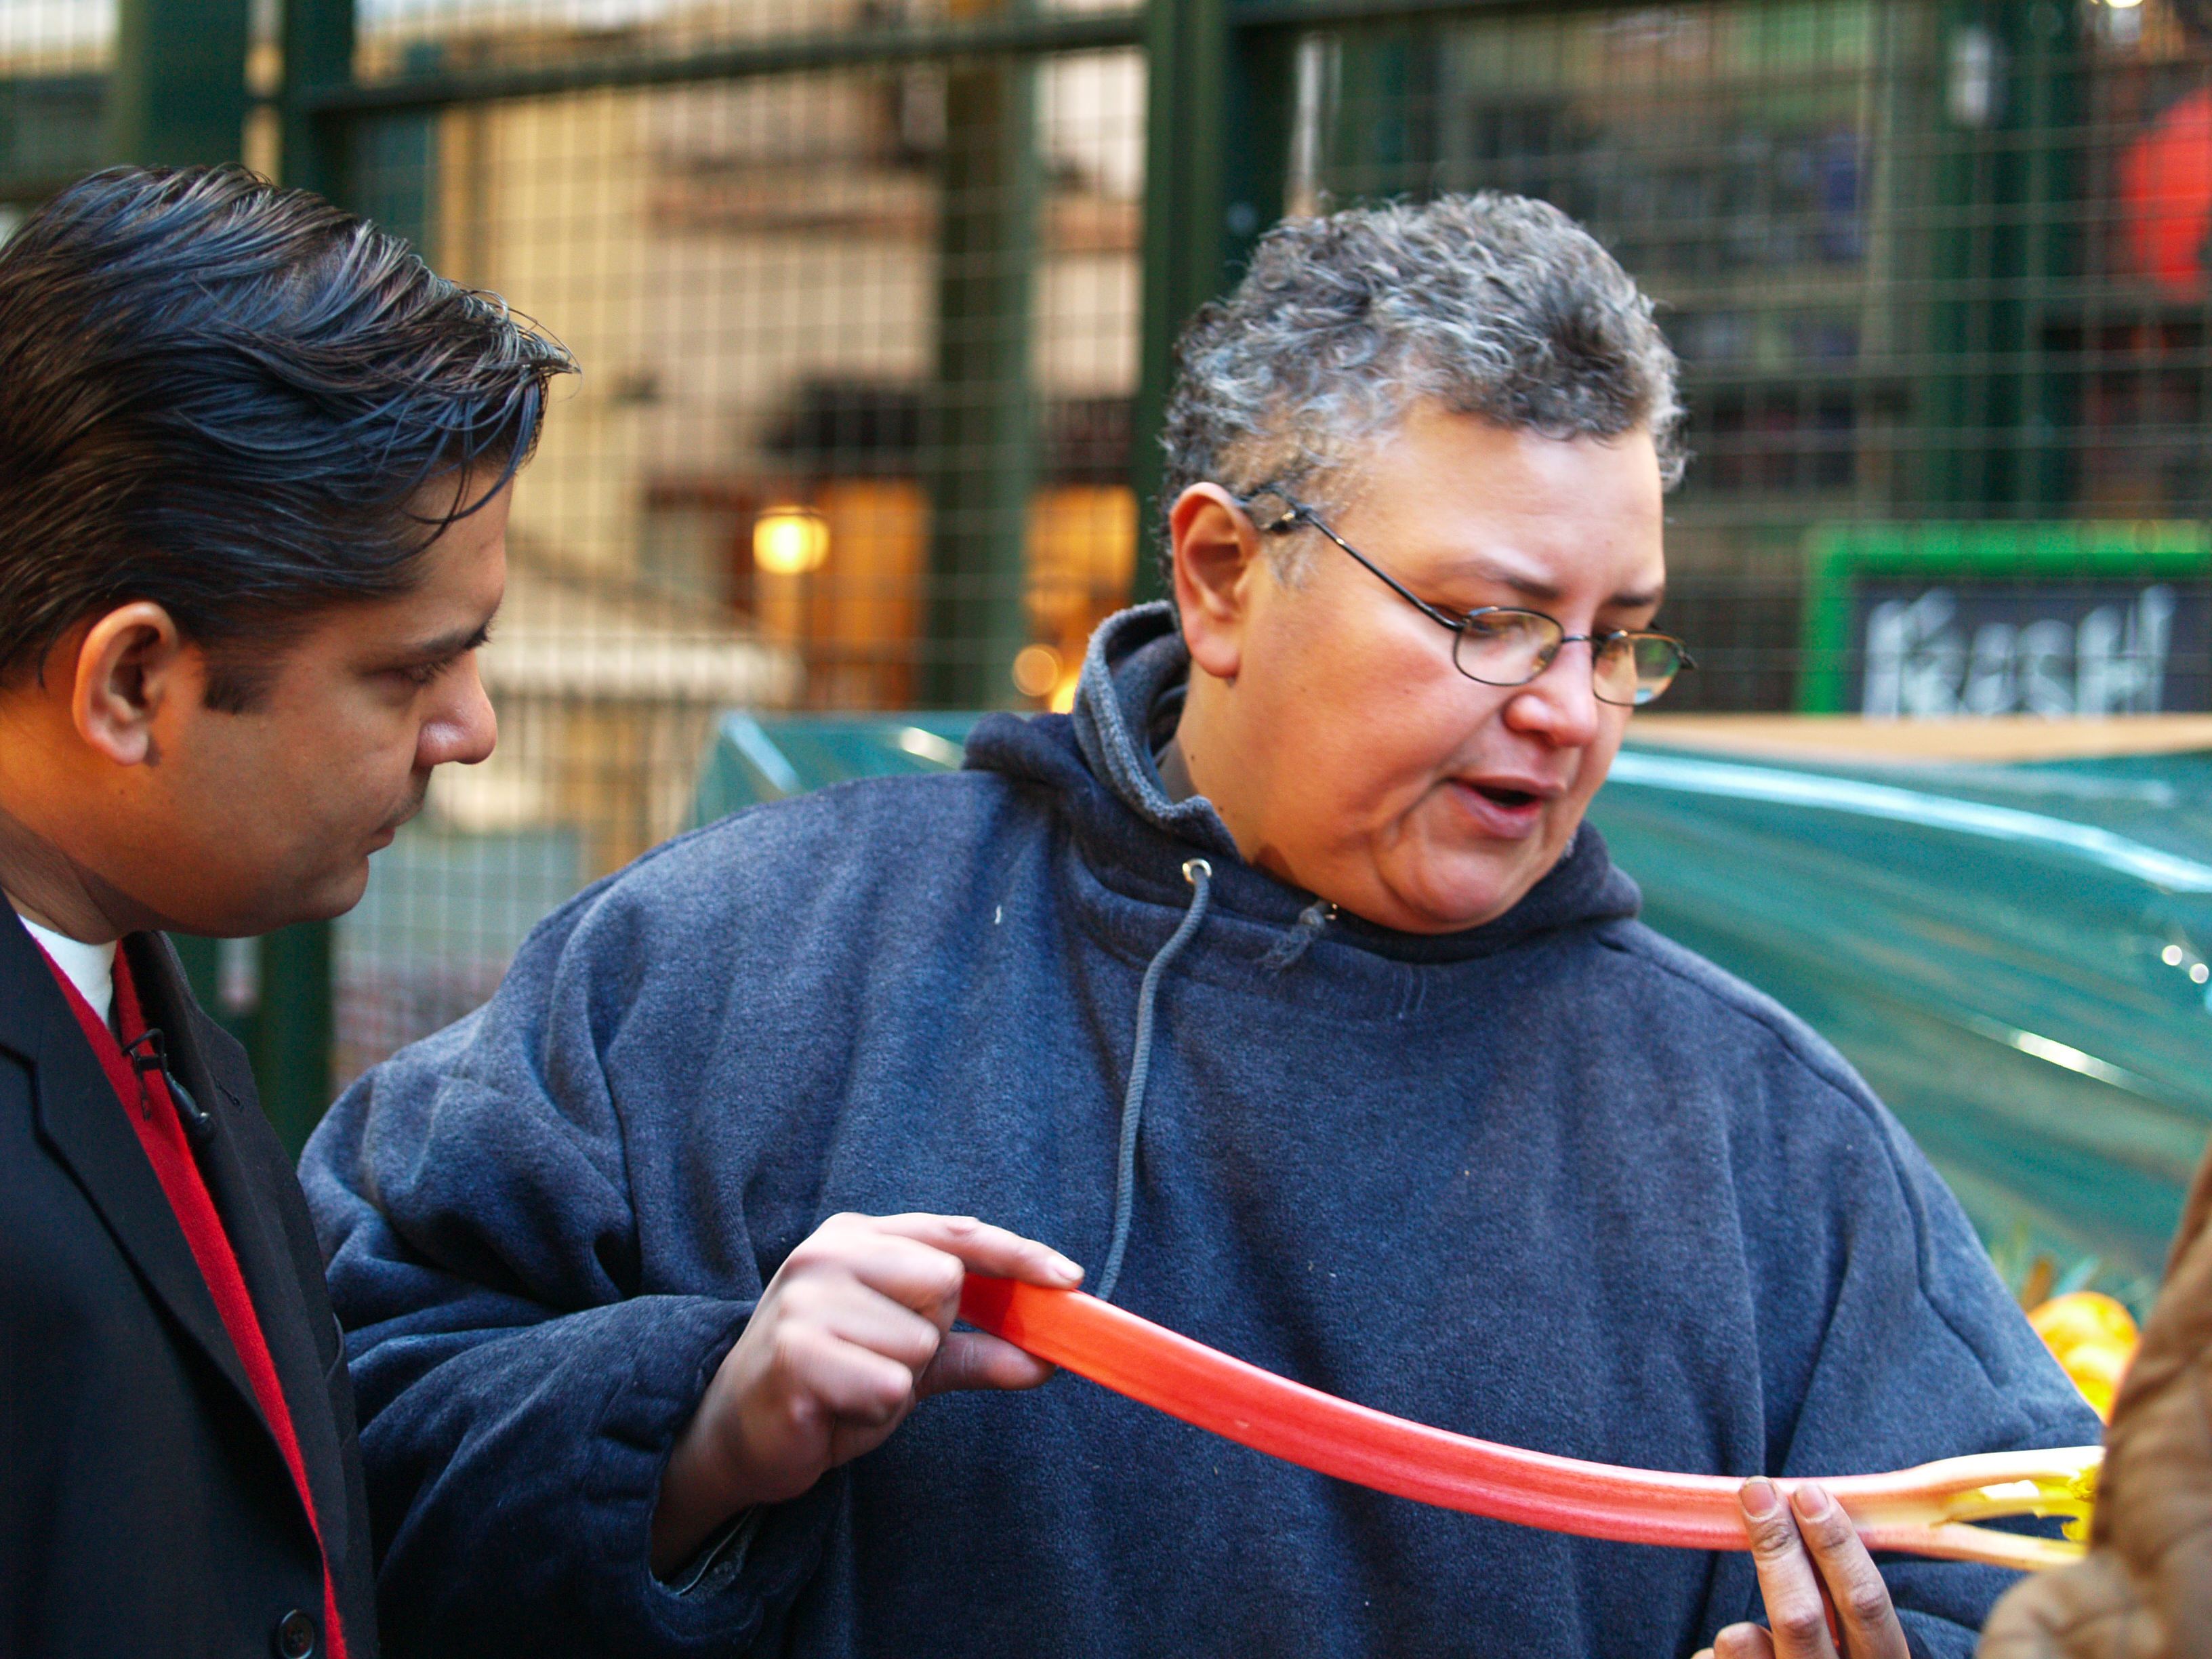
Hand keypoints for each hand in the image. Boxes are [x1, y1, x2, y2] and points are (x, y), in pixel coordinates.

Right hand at [649, 1212, 1081, 1572]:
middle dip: (932, 1336)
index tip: (1070, 1279)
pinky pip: (891, 1387)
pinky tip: (835, 1406)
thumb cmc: (828, 1382)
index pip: (955, 1234)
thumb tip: (1048, 1359)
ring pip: (921, 1343)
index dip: (1018, 1255)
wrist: (733, 1434)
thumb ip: (975, 1351)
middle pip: (947, 1283)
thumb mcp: (908, 1359)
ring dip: (900, 1382)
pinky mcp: (795, 1351)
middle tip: (880, 1360)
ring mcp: (807, 1298)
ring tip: (852, 1386)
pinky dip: (876, 1410)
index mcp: (859, 1237)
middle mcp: (830, 1253)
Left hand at [1692, 1479, 1909, 1658]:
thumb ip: (1830, 1585)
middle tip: (1757, 1493)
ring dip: (1741, 1632)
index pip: (1865, 1603)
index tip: (1809, 1494)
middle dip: (1777, 1549)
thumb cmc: (1830, 1658)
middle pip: (1800, 1617)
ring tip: (1742, 1638)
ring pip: (1749, 1643)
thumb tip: (1784, 1501)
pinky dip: (1720, 1658)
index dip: (1838, 1546)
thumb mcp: (1849, 1632)